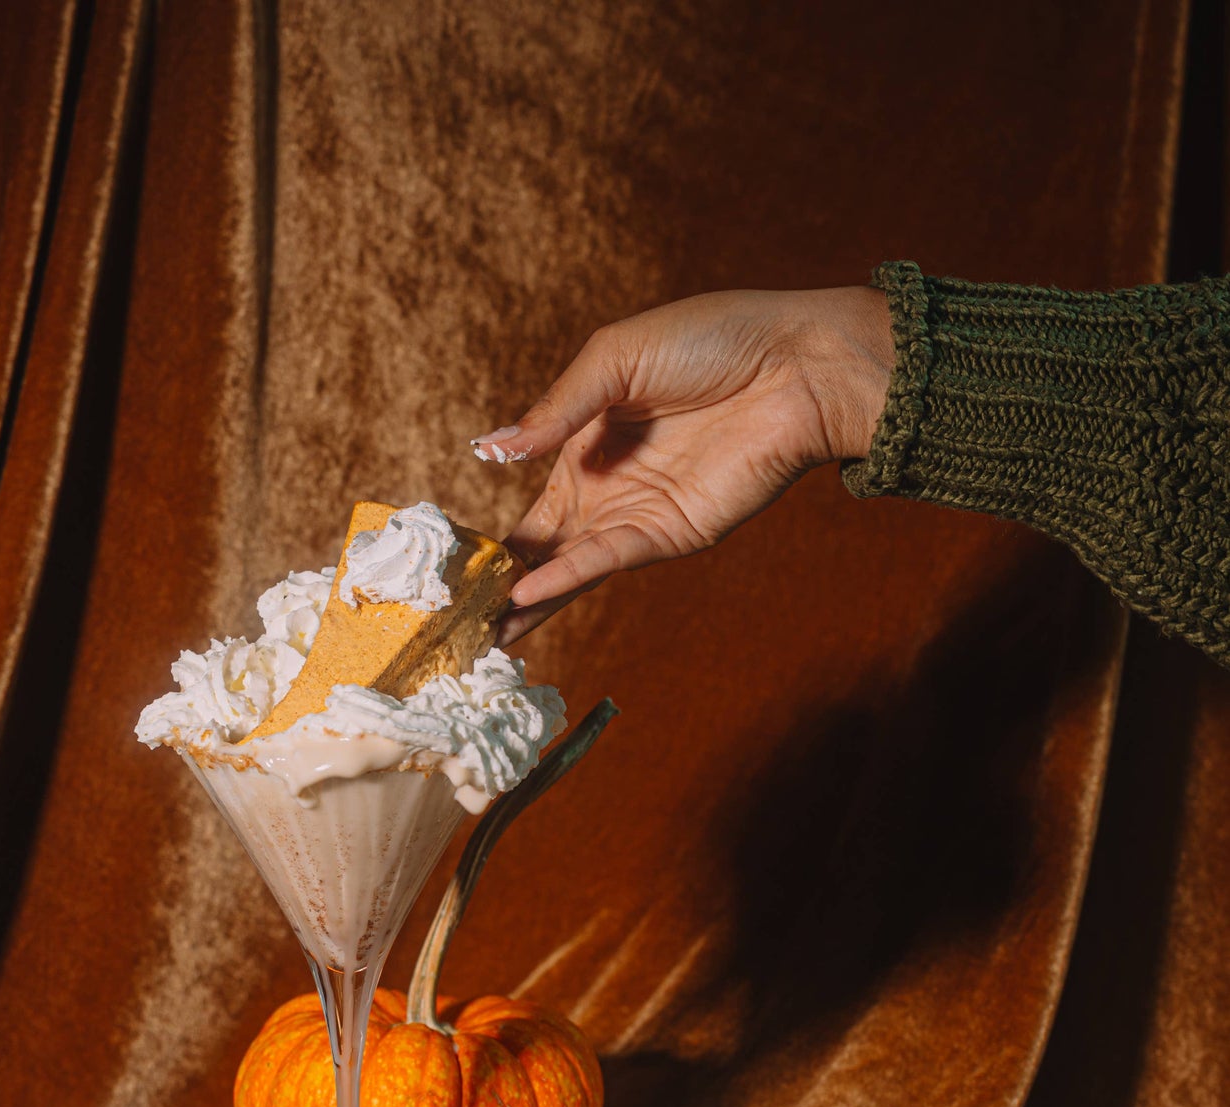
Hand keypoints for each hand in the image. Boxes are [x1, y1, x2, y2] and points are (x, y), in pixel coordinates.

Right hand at [474, 286, 892, 643]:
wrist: (796, 365)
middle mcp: (604, 490)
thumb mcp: (615, 358)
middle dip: (497, 586)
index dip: (489, 539)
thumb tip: (488, 449)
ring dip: (523, 600)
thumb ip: (553, 411)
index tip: (442, 569)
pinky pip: (605, 559)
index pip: (527, 506)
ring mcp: (635, 516)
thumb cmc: (712, 340)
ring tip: (475, 634)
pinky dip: (565, 577)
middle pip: (540, 549)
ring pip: (566, 568)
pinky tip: (523, 596)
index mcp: (582, 445)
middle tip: (447, 622)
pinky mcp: (669, 533)